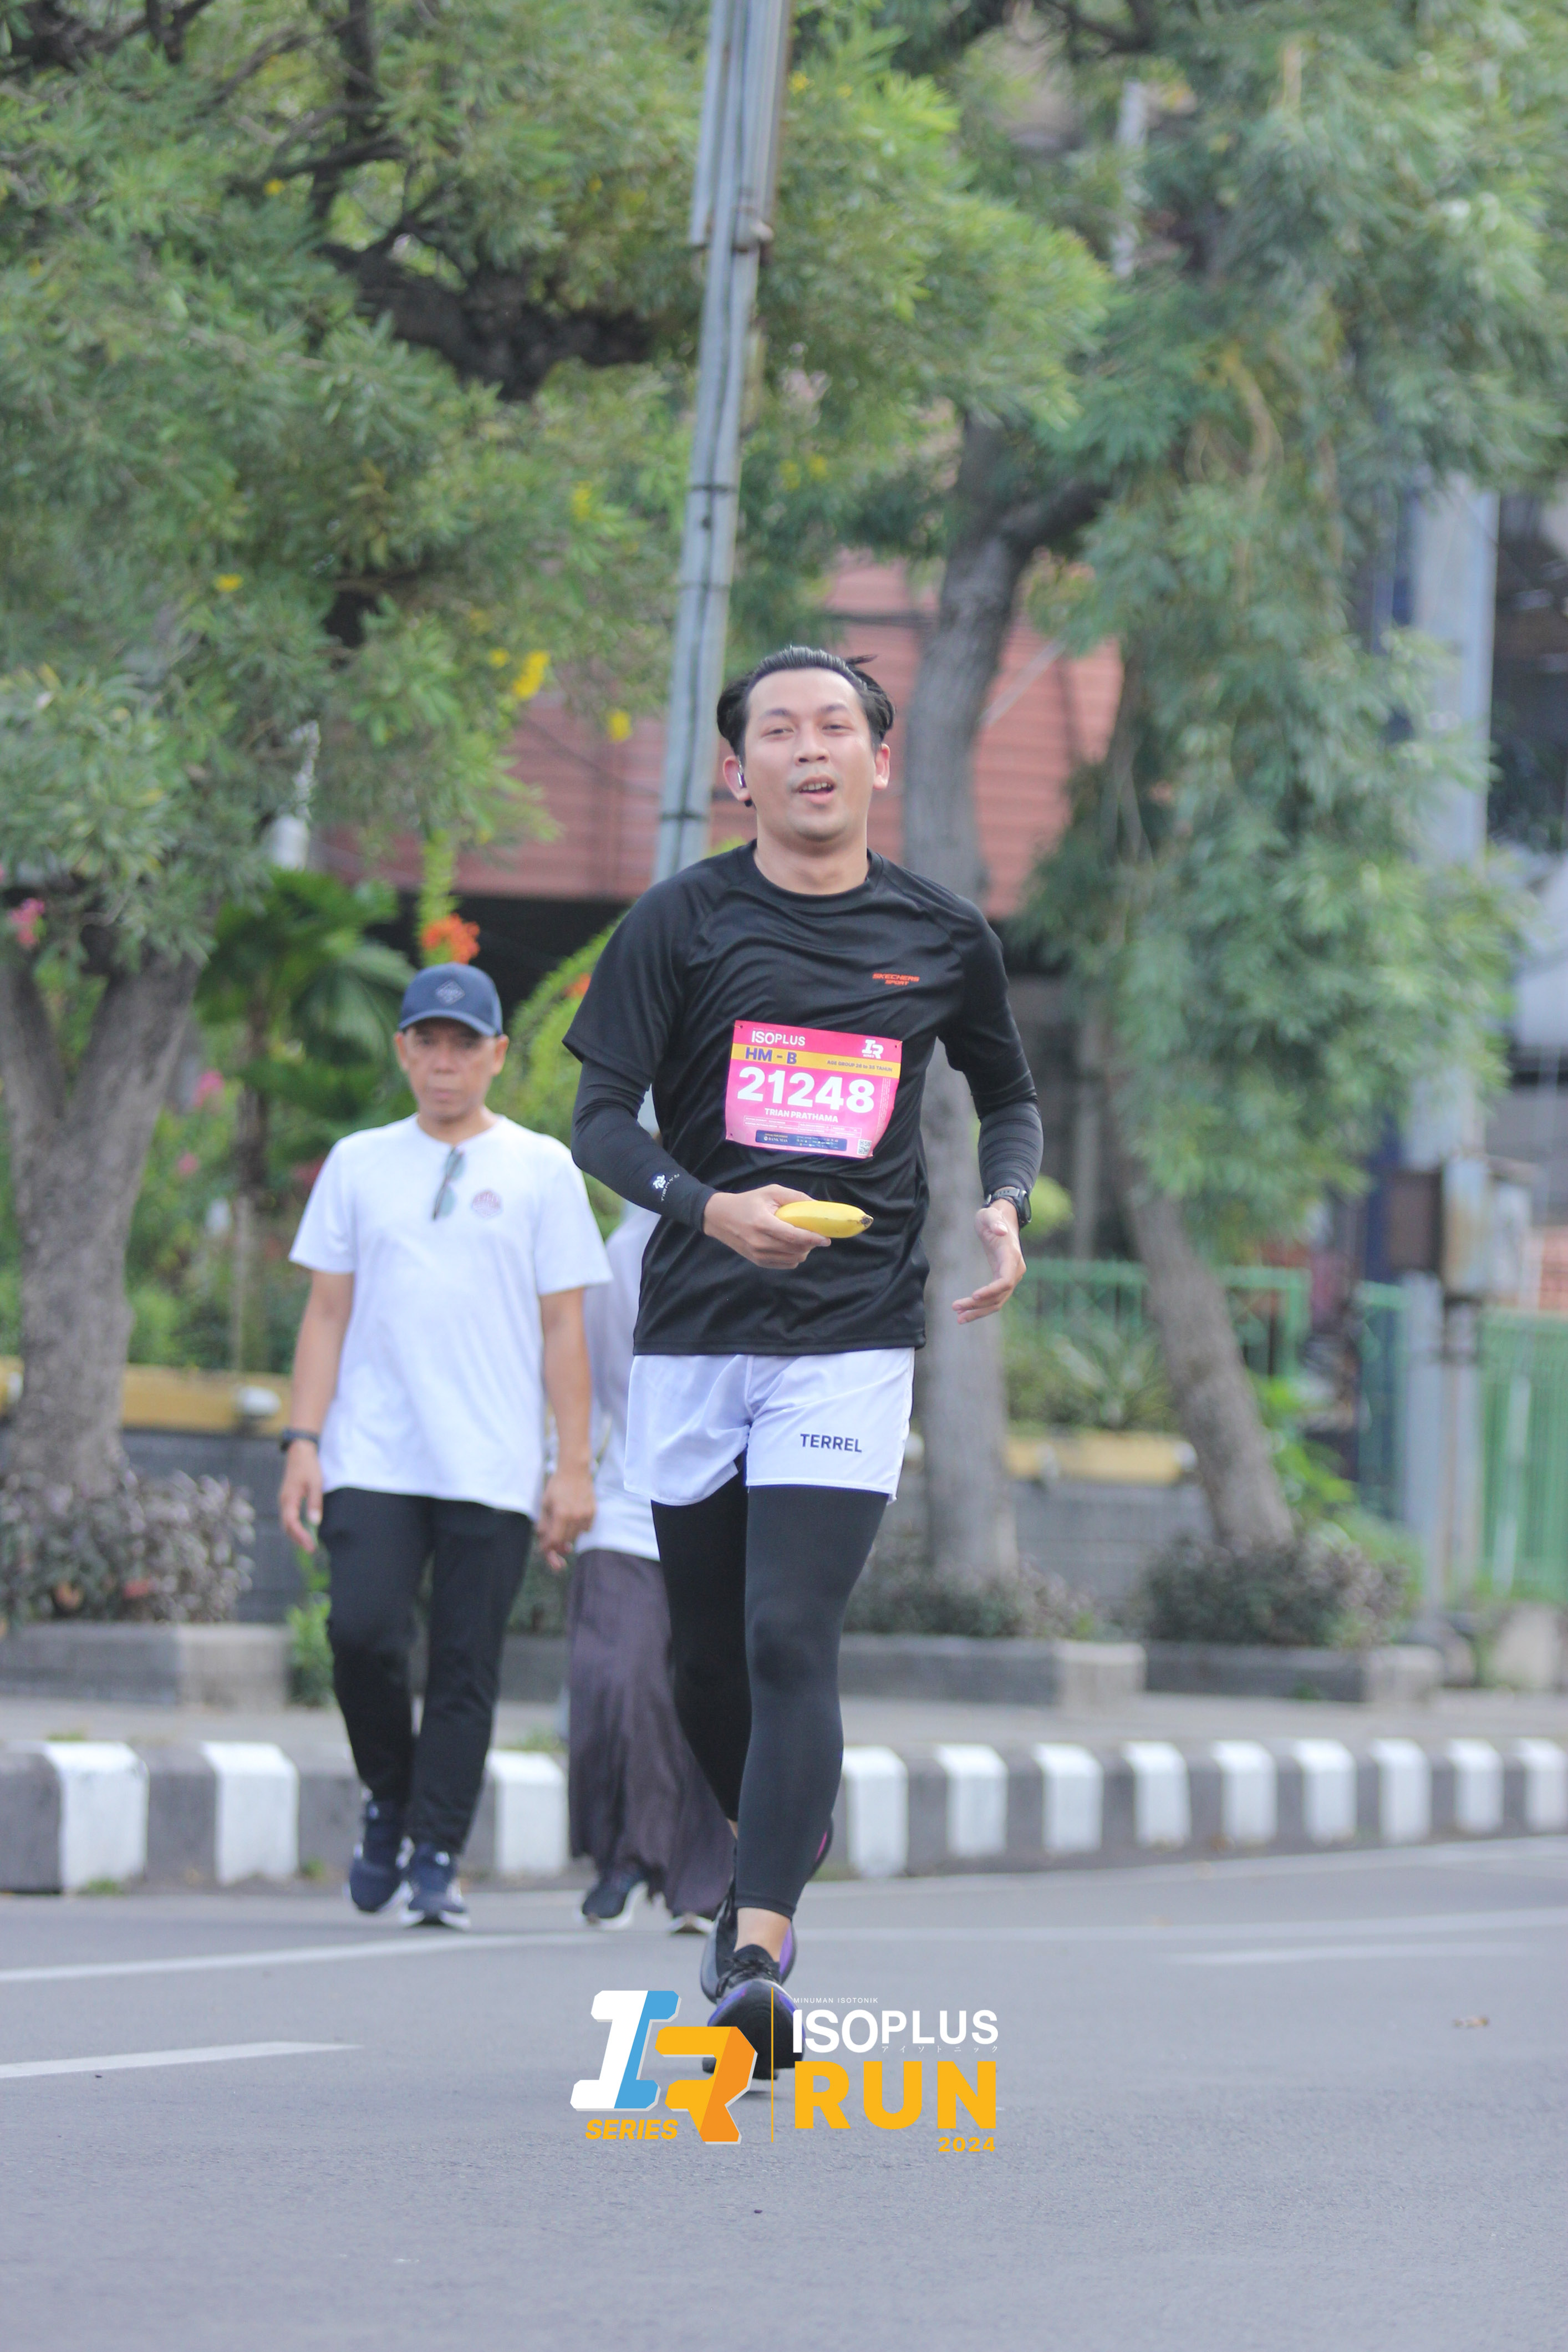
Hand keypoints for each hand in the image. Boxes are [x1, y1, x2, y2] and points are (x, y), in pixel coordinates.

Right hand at [279, 1439, 323, 1551]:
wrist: (300, 1452)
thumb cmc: (309, 1467)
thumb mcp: (315, 1483)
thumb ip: (314, 1503)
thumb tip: (315, 1522)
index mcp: (289, 1499)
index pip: (291, 1523)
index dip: (300, 1536)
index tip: (310, 1546)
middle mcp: (284, 1502)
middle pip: (287, 1527)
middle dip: (298, 1539)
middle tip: (311, 1549)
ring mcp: (284, 1501)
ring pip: (287, 1523)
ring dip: (296, 1534)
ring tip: (309, 1543)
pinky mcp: (288, 1500)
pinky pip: (289, 1517)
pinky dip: (295, 1527)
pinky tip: (305, 1531)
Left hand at [536, 1463, 596, 1570]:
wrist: (575, 1471)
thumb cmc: (557, 1486)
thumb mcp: (545, 1505)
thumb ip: (544, 1525)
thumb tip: (544, 1543)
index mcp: (561, 1514)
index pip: (555, 1540)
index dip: (548, 1547)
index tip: (545, 1549)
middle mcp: (575, 1516)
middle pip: (565, 1540)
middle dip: (558, 1544)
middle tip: (553, 1542)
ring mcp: (586, 1515)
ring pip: (575, 1536)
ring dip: (567, 1536)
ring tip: (562, 1525)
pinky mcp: (593, 1513)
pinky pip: (585, 1529)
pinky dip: (578, 1529)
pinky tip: (574, 1518)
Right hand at [703, 1184, 830, 1268]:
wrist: (720, 1218)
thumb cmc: (748, 1202)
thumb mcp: (770, 1192)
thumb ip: (794, 1197)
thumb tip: (817, 1205)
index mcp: (762, 1223)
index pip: (793, 1236)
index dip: (812, 1238)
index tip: (826, 1239)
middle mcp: (759, 1242)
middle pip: (795, 1250)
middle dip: (811, 1244)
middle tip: (815, 1235)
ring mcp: (758, 1255)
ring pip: (792, 1259)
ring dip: (803, 1251)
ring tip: (803, 1240)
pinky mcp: (758, 1261)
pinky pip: (785, 1265)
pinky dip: (793, 1257)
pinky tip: (792, 1246)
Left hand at [952, 1199, 1025, 1322]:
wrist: (1000, 1220)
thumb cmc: (992, 1217)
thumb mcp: (989, 1214)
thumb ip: (994, 1221)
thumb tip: (1000, 1231)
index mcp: (1012, 1256)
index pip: (1005, 1280)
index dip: (991, 1290)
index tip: (974, 1296)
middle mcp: (1015, 1270)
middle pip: (999, 1295)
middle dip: (978, 1305)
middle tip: (956, 1309)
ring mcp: (1010, 1277)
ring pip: (997, 1302)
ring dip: (978, 1311)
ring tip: (958, 1318)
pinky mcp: (1002, 1281)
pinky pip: (993, 1299)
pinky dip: (980, 1307)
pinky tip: (964, 1312)